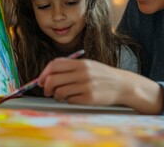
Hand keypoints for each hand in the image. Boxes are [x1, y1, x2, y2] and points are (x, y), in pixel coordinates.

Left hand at [38, 58, 163, 113]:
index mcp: (81, 63)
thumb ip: (70, 68)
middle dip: (46, 87)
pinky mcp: (89, 98)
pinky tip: (73, 98)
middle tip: (47, 91)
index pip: (54, 65)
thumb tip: (47, 75)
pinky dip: (68, 100)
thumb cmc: (102, 76)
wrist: (122, 85)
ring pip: (59, 92)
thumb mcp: (88, 65)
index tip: (40, 81)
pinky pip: (70, 100)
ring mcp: (86, 86)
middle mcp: (82, 73)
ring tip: (61, 96)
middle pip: (53, 79)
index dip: (44, 73)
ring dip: (56, 95)